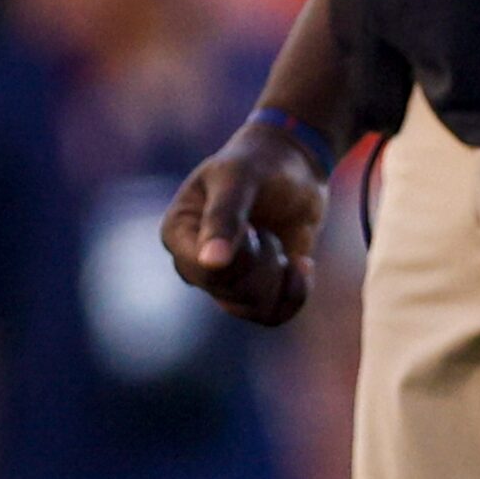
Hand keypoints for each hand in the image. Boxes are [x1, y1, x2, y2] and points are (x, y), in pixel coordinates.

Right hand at [159, 125, 327, 325]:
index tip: (253, 226)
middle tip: (266, 229)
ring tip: (279, 241)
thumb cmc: (259, 163)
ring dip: (280, 276)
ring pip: (253, 310)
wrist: (294, 167)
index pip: (203, 271)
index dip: (239, 256)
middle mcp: (195, 262)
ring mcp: (226, 280)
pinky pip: (273, 316)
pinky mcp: (256, 290)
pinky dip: (296, 293)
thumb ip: (224, 216)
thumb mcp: (240, 178)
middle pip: (230, 293)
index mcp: (178, 232)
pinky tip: (300, 263)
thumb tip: (211, 263)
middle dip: (263, 263)